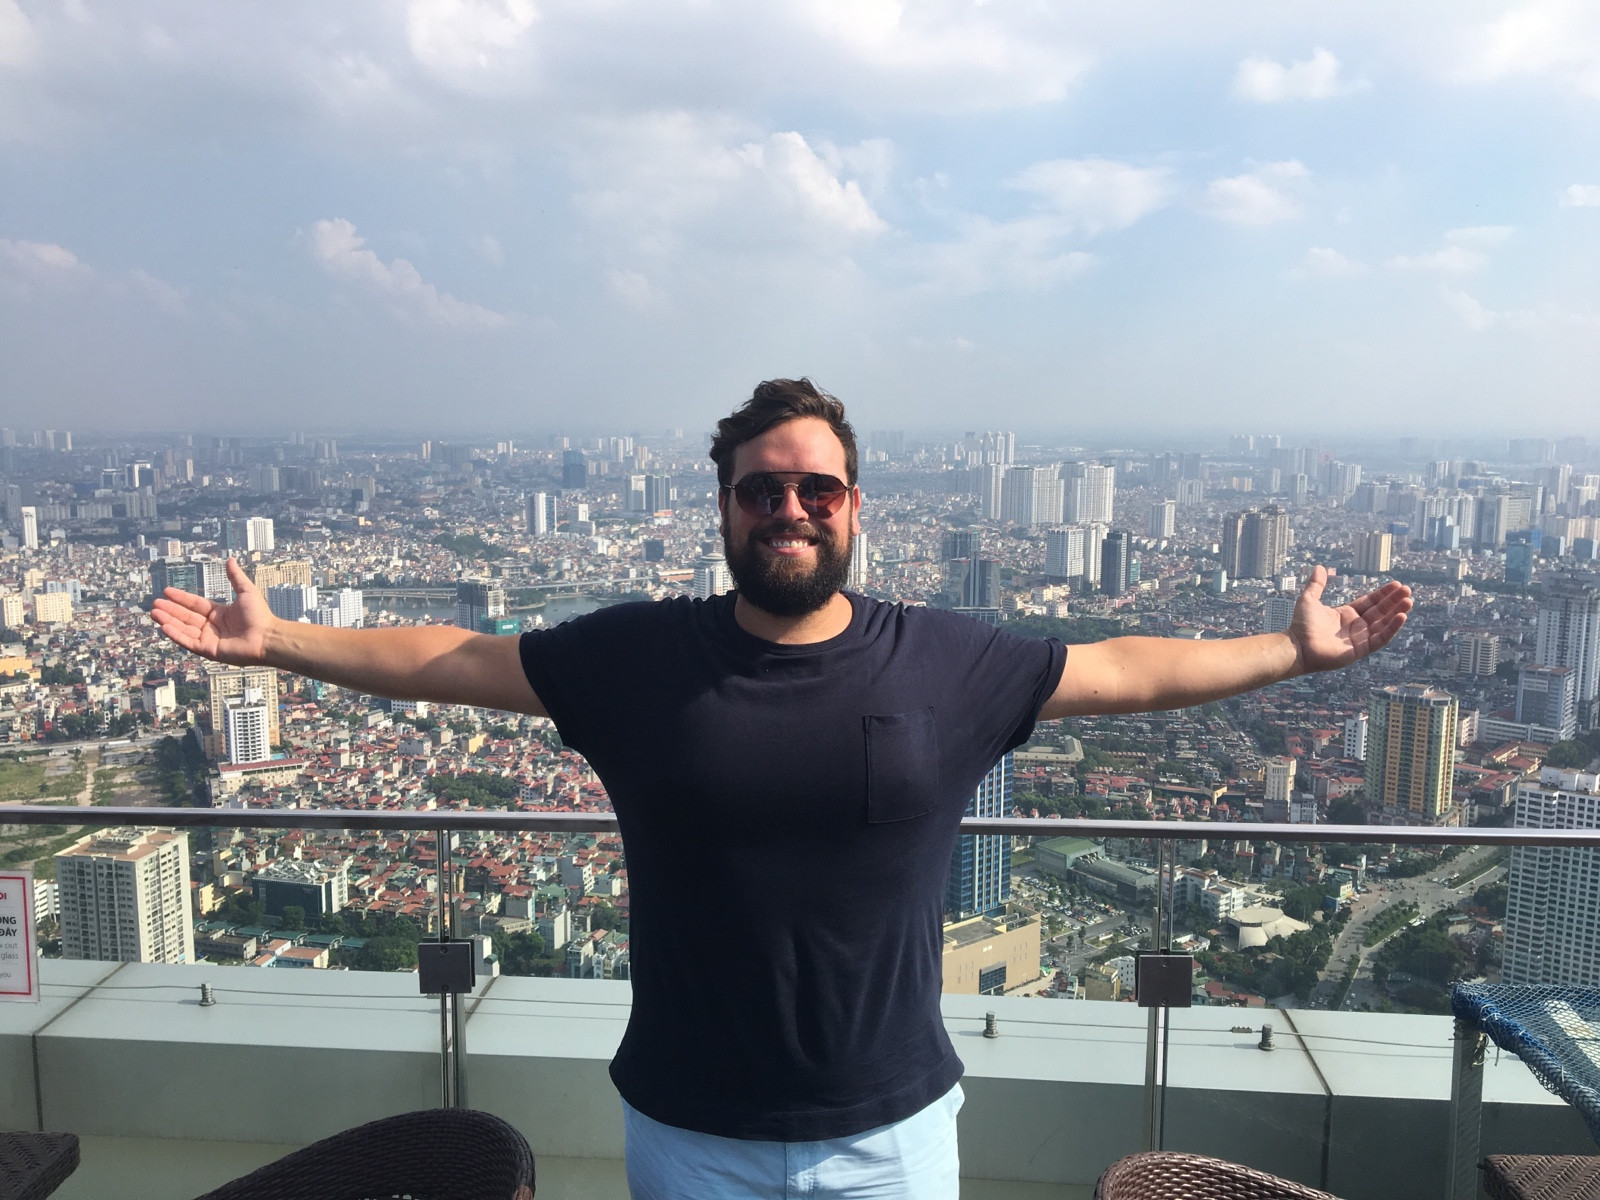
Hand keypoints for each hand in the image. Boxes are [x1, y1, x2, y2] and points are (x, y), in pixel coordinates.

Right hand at [149, 558, 275, 665]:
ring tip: (154, 612)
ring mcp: (209, 639)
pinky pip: (188, 641)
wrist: (268, 637)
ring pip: (184, 628)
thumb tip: (231, 559)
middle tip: (154, 603)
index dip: (181, 598)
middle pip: (186, 616)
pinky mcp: (208, 650)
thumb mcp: (246, 591)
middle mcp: (212, 626)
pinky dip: (176, 634)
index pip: (195, 604)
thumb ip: (235, 576)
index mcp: (219, 613)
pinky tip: (164, 626)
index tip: (167, 591)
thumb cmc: (261, 616)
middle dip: (170, 610)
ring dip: (168, 621)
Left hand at [1288, 565, 1411, 674]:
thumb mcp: (1309, 599)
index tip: (1397, 584)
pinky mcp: (1362, 650)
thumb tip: (1318, 566)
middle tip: (1408, 591)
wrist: (1297, 646)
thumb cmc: (1301, 626)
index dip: (1384, 594)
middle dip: (1394, 601)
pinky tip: (1401, 616)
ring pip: (1384, 624)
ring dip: (1397, 613)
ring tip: (1409, 601)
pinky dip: (1392, 628)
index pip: (1371, 602)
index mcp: (1347, 614)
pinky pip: (1381, 638)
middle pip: (1380, 612)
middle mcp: (1356, 626)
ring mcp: (1360, 638)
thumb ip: (1316, 584)